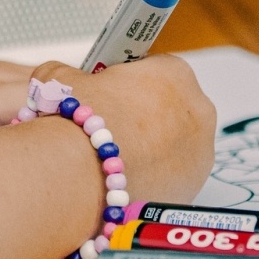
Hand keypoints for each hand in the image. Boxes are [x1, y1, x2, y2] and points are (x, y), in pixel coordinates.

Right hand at [29, 55, 215, 204]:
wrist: (80, 177)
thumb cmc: (79, 123)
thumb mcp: (61, 81)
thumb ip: (66, 74)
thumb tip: (59, 78)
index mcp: (174, 74)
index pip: (156, 70)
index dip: (130, 82)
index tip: (111, 95)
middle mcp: (197, 111)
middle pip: (170, 108)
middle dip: (144, 116)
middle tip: (110, 128)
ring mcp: (199, 153)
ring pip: (173, 145)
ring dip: (149, 149)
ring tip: (112, 158)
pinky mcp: (192, 188)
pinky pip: (170, 177)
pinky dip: (151, 178)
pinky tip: (122, 179)